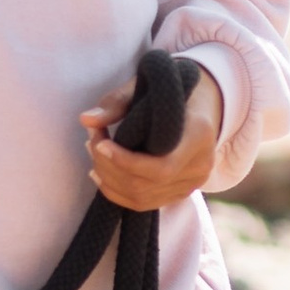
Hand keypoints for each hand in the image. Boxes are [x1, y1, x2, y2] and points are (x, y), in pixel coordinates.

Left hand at [83, 64, 221, 211]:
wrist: (203, 102)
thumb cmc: (172, 90)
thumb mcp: (147, 86)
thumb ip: (118, 101)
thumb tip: (86, 119)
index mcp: (199, 134)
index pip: (161, 166)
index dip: (125, 162)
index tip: (100, 144)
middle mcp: (201, 165)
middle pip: (147, 184)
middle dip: (110, 167)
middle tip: (91, 142)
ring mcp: (193, 183)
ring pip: (142, 197)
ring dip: (109, 179)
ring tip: (94, 154)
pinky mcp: (182, 193)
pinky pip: (145, 203)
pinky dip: (117, 192)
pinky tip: (101, 174)